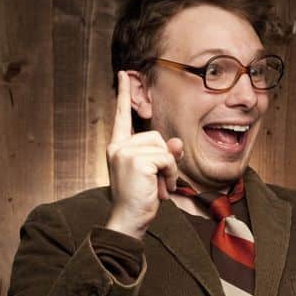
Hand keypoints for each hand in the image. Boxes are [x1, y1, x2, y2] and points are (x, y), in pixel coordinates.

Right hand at [105, 71, 182, 239]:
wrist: (129, 221)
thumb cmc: (139, 199)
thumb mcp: (153, 174)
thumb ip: (164, 155)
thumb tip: (177, 143)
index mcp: (118, 147)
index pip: (121, 116)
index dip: (125, 95)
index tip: (123, 74)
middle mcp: (117, 146)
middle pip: (156, 136)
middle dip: (165, 160)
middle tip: (157, 184)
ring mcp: (125, 152)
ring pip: (164, 149)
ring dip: (168, 170)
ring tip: (158, 189)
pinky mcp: (136, 160)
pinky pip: (167, 159)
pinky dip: (169, 175)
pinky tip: (159, 190)